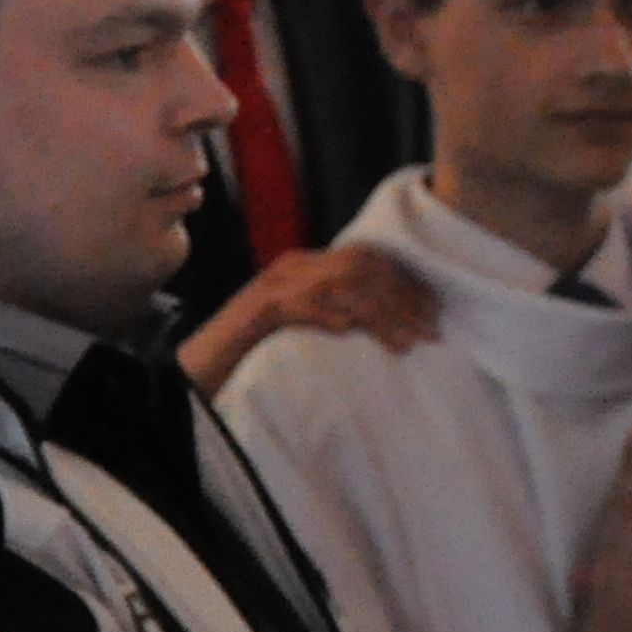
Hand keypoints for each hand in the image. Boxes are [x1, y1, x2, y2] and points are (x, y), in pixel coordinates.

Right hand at [178, 242, 441, 393]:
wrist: (194, 371)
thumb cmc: (259, 358)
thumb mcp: (309, 330)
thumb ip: (341, 317)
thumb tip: (395, 330)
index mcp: (308, 268)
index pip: (367, 260)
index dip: (406, 283)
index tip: (436, 309)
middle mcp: (292, 268)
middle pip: (359, 269)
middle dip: (402, 299)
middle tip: (431, 331)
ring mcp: (271, 287)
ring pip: (337, 286)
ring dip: (378, 314)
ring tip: (405, 342)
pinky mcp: (255, 312)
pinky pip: (298, 306)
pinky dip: (326, 316)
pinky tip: (347, 333)